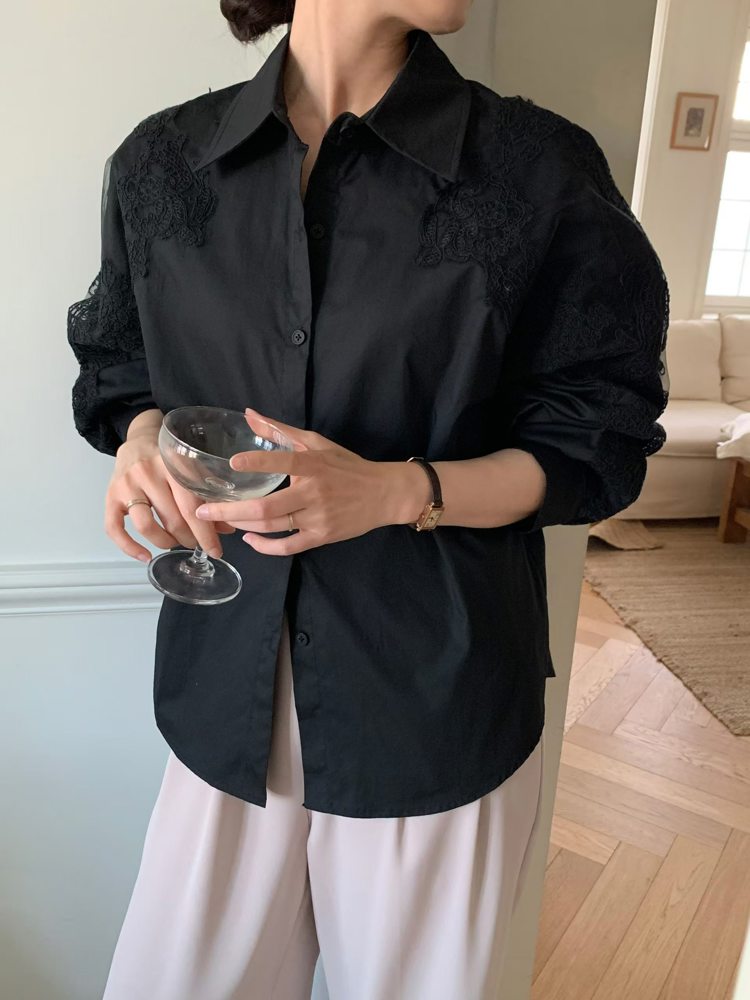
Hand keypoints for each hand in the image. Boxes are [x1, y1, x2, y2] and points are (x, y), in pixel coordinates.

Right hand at [106, 432, 234, 562]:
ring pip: (146, 526)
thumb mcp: (190, 470)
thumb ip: (208, 496)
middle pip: (171, 519)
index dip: (205, 533)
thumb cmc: (169, 460)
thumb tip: (227, 528)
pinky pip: (114, 528)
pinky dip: (129, 547)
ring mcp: (127, 485)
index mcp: (173, 465)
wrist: (138, 440)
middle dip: (188, 539)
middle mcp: (148, 474)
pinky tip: (145, 556)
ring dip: (165, 542)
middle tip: (196, 544)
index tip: (215, 550)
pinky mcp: (110, 495)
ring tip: (175, 543)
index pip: (191, 507)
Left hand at [194, 407, 405, 554]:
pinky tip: (250, 539)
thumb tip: (249, 414)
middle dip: (231, 510)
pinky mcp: (322, 537)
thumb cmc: (347, 466)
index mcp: (313, 465)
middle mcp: (314, 492)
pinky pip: (288, 547)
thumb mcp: (317, 442)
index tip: (233, 463)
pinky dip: (265, 547)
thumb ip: (281, 430)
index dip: (258, 461)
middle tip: (203, 509)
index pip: (283, 460)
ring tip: (219, 520)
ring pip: (273, 527)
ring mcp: (318, 518)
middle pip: (266, 506)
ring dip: (242, 525)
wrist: (384, 494)